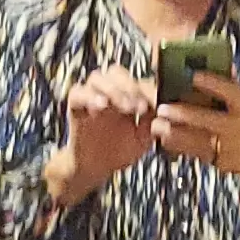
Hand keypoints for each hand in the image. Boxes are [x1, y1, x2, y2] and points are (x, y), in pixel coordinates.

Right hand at [49, 68, 159, 205]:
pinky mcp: (75, 104)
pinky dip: (89, 96)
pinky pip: (78, 92)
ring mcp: (90, 95)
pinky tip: (101, 107)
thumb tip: (164, 110)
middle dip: (130, 87)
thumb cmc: (122, 149)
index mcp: (126, 93)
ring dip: (113, 90)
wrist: (96, 167)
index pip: (136, 80)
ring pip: (98, 78)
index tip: (155, 105)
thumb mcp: (143, 137)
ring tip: (124, 108)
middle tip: (140, 107)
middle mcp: (108, 89)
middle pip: (116, 72)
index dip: (147, 90)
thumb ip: (153, 122)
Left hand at [155, 70, 239, 185]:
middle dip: (183, 114)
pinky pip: (194, 152)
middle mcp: (237, 126)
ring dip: (174, 132)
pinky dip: (177, 145)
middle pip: (207, 119)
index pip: (229, 92)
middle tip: (163, 108)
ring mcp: (228, 146)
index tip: (193, 75)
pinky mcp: (218, 160)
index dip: (211, 83)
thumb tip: (213, 61)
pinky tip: (164, 138)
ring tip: (157, 125)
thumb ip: (228, 85)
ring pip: (197, 139)